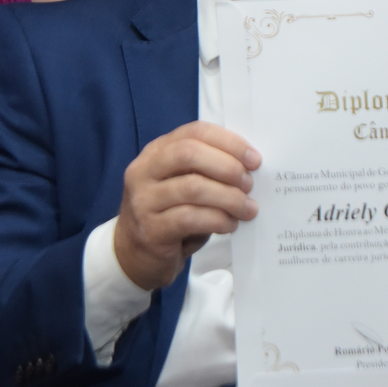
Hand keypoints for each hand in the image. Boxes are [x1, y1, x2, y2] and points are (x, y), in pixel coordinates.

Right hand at [114, 121, 258, 290]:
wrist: (134, 255)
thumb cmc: (168, 215)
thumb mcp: (181, 184)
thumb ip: (206, 170)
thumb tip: (249, 166)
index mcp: (156, 152)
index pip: (194, 132)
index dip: (228, 141)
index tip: (254, 159)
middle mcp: (144, 171)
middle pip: (189, 153)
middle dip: (227, 167)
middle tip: (249, 184)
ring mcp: (143, 201)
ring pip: (193, 187)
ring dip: (228, 197)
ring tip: (247, 209)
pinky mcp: (150, 230)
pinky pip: (190, 218)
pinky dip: (217, 219)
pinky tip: (229, 225)